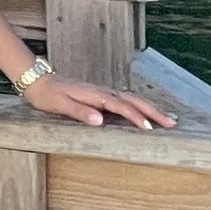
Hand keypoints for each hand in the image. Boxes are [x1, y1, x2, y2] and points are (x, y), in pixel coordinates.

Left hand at [24, 75, 175, 129]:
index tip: (149, 128)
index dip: (136, 117)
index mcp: (95, 96)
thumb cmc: (47, 95)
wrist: (38, 80)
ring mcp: (103, 92)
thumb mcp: (59, 105)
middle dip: (154, 111)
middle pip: (134, 100)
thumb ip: (79, 112)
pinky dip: (139, 105)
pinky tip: (145, 111)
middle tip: (172, 123)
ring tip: (167, 118)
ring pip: (132, 98)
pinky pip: (125, 99)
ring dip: (150, 107)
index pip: (121, 107)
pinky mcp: (100, 94)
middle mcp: (102, 92)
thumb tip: (100, 120)